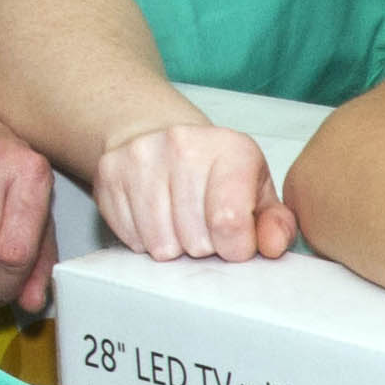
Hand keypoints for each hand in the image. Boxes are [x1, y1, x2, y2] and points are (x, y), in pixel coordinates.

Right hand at [97, 118, 291, 264]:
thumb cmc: (217, 174)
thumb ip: (275, 224)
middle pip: (195, 239)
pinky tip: (156, 218)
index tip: (235, 242)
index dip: (235, 248)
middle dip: (205, 247)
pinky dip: (146, 240)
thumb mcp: (257, 193)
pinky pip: (132, 238)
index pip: (230, 222)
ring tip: (181, 224)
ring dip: (175, 247)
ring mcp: (142, 156)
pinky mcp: (109, 172)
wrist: (159, 136)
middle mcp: (184, 144)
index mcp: (232, 149)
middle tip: (205, 228)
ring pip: (161, 244)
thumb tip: (273, 246)